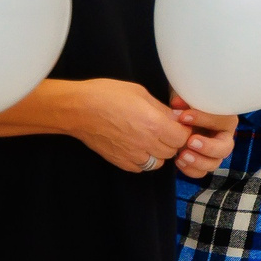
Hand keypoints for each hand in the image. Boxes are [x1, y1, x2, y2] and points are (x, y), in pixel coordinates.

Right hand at [66, 80, 198, 172]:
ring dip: (159, 152)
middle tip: (164, 130)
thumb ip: (162, 109)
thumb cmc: (106, 95)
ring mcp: (132, 155)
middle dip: (172, 141)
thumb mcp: (140, 93)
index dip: (183, 131)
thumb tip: (177, 118)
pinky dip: (143, 160)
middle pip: (172, 151)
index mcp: (154, 124)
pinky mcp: (120, 162)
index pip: (183, 137)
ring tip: (149, 139)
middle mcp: (146, 143)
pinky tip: (136, 147)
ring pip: (158, 162)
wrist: (77, 109)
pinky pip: (141, 168)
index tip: (177, 125)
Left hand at [171, 95, 237, 180]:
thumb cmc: (188, 105)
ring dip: (198, 162)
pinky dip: (190, 169)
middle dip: (208, 147)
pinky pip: (201, 172)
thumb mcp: (188, 98)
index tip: (183, 117)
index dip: (203, 119)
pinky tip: (178, 160)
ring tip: (182, 155)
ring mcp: (214, 153)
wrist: (180, 116)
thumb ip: (185, 100)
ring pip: (214, 164)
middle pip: (225, 148)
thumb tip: (177, 103)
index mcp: (225, 119)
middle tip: (190, 141)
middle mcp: (223, 138)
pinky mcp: (203, 162)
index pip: (221, 120)